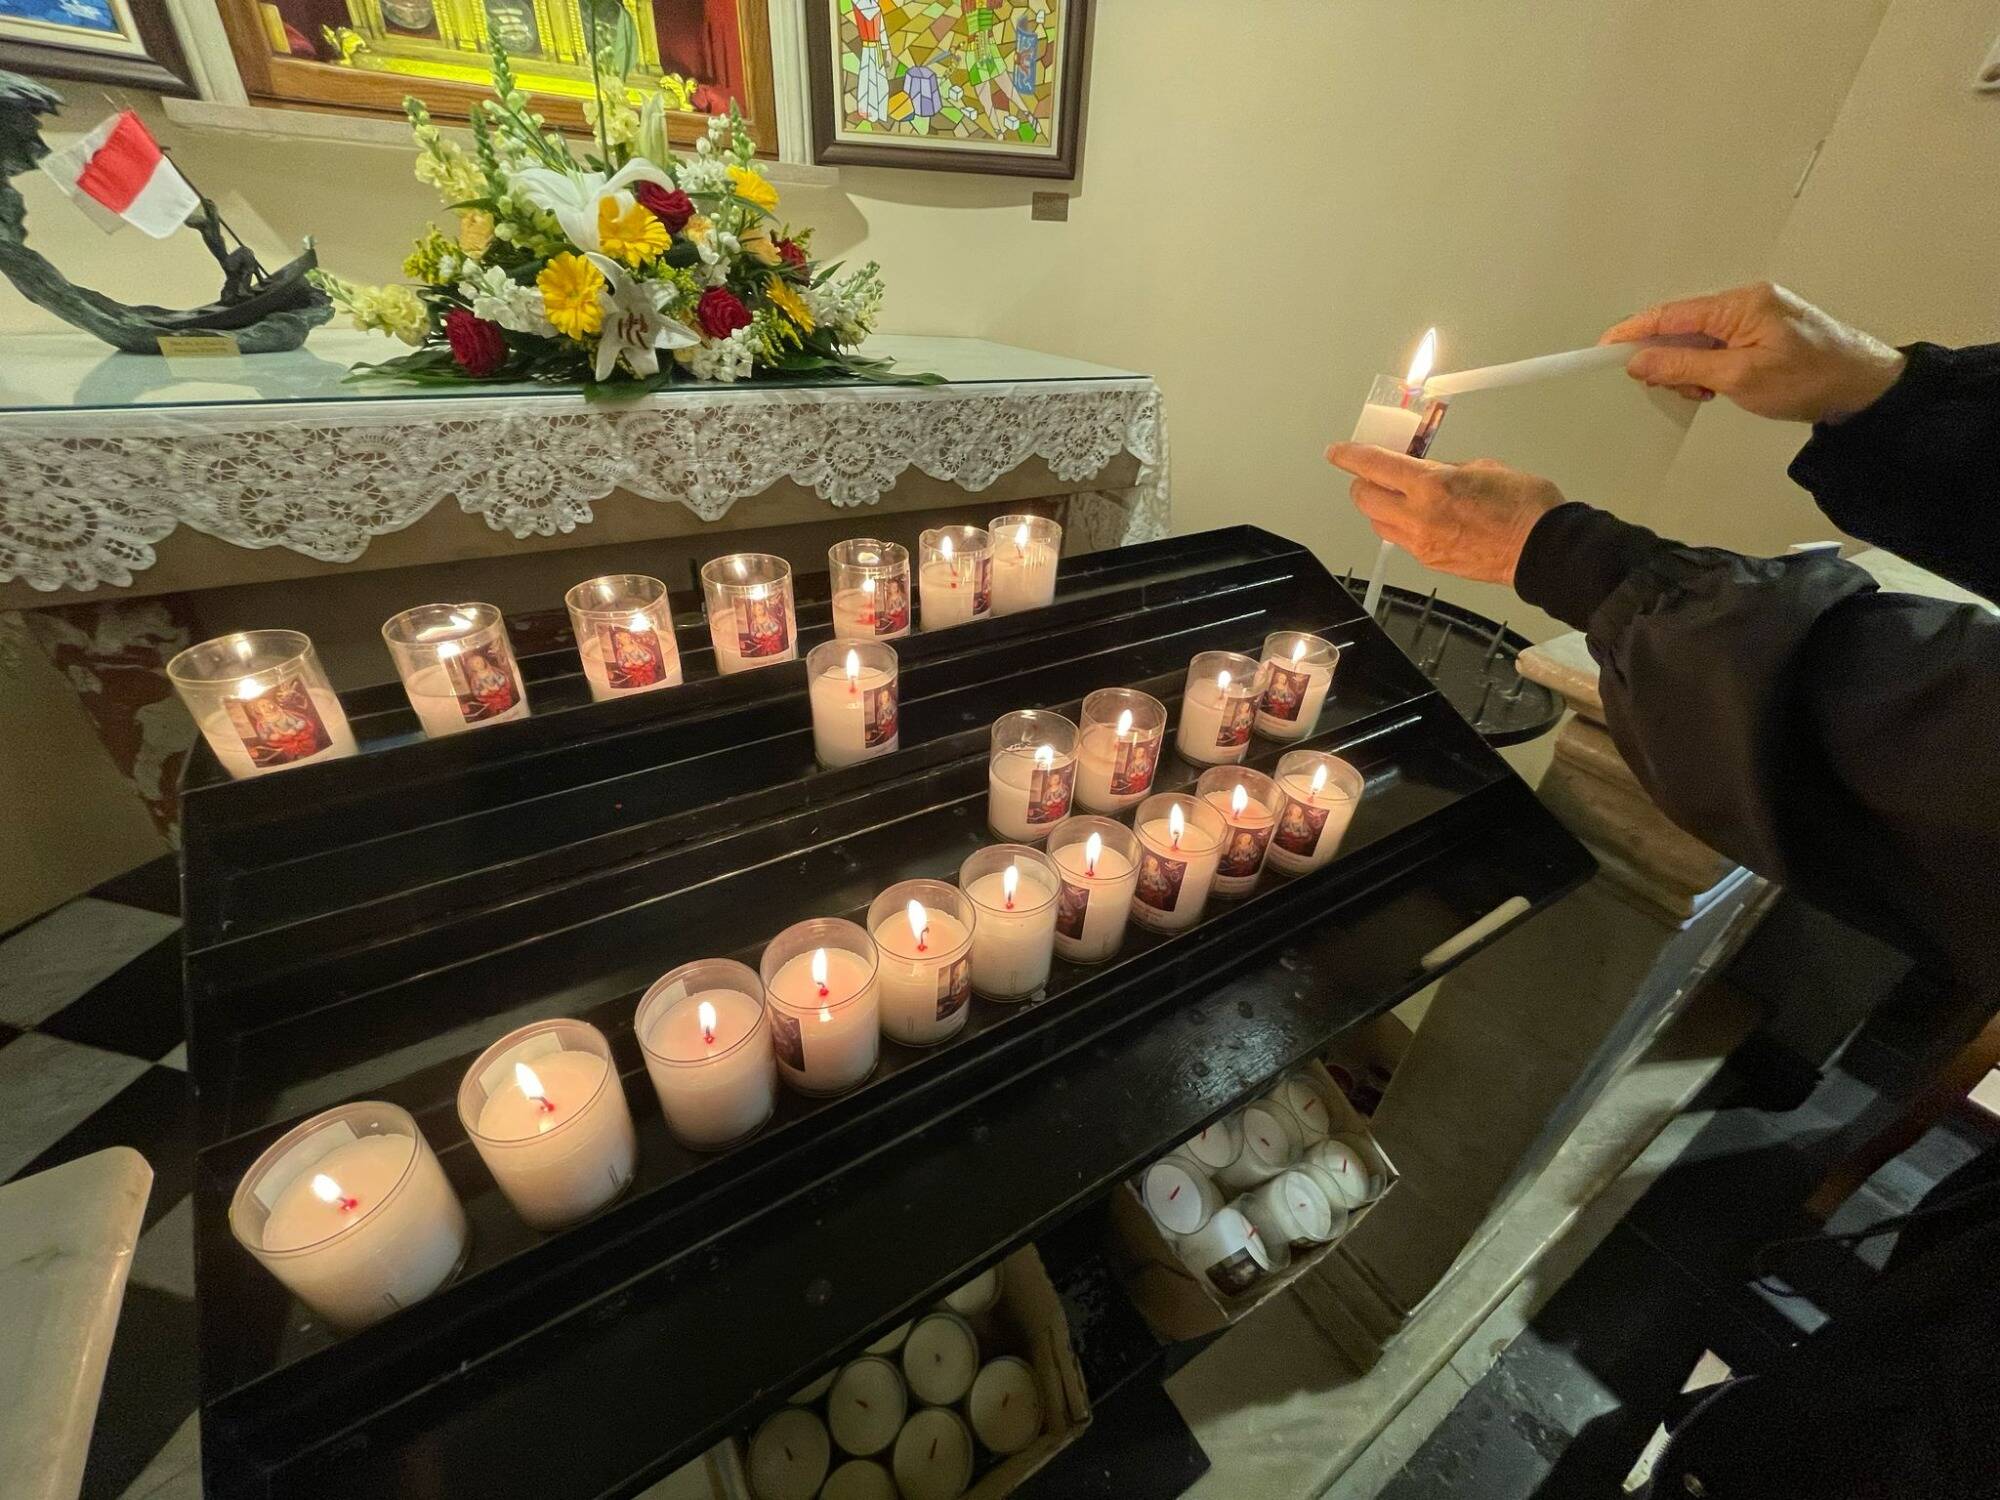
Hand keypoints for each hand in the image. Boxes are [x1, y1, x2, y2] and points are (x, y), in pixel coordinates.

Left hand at [1324, 444, 1564, 586]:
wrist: (1542, 550)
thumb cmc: (1524, 507)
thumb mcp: (1483, 467)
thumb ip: (1445, 469)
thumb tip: (1428, 470)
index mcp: (1431, 486)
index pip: (1373, 466)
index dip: (1349, 456)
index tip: (1337, 451)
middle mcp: (1419, 517)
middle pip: (1364, 498)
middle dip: (1363, 482)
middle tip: (1372, 473)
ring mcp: (1421, 543)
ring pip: (1377, 523)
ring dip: (1379, 506)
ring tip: (1398, 495)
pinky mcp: (1429, 561)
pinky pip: (1400, 540)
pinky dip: (1400, 526)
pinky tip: (1420, 517)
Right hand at [1601, 282, 1904, 421]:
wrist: (1865, 387)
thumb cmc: (1810, 380)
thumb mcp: (1739, 379)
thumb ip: (1684, 367)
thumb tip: (1639, 360)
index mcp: (1739, 303)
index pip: (1670, 314)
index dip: (1633, 332)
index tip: (1603, 349)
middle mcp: (1745, 300)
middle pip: (1681, 325)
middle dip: (1666, 359)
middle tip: (1680, 390)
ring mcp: (1755, 313)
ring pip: (1698, 338)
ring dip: (1689, 367)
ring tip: (1707, 393)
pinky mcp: (1763, 329)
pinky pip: (1718, 343)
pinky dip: (1708, 366)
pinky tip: (1718, 386)